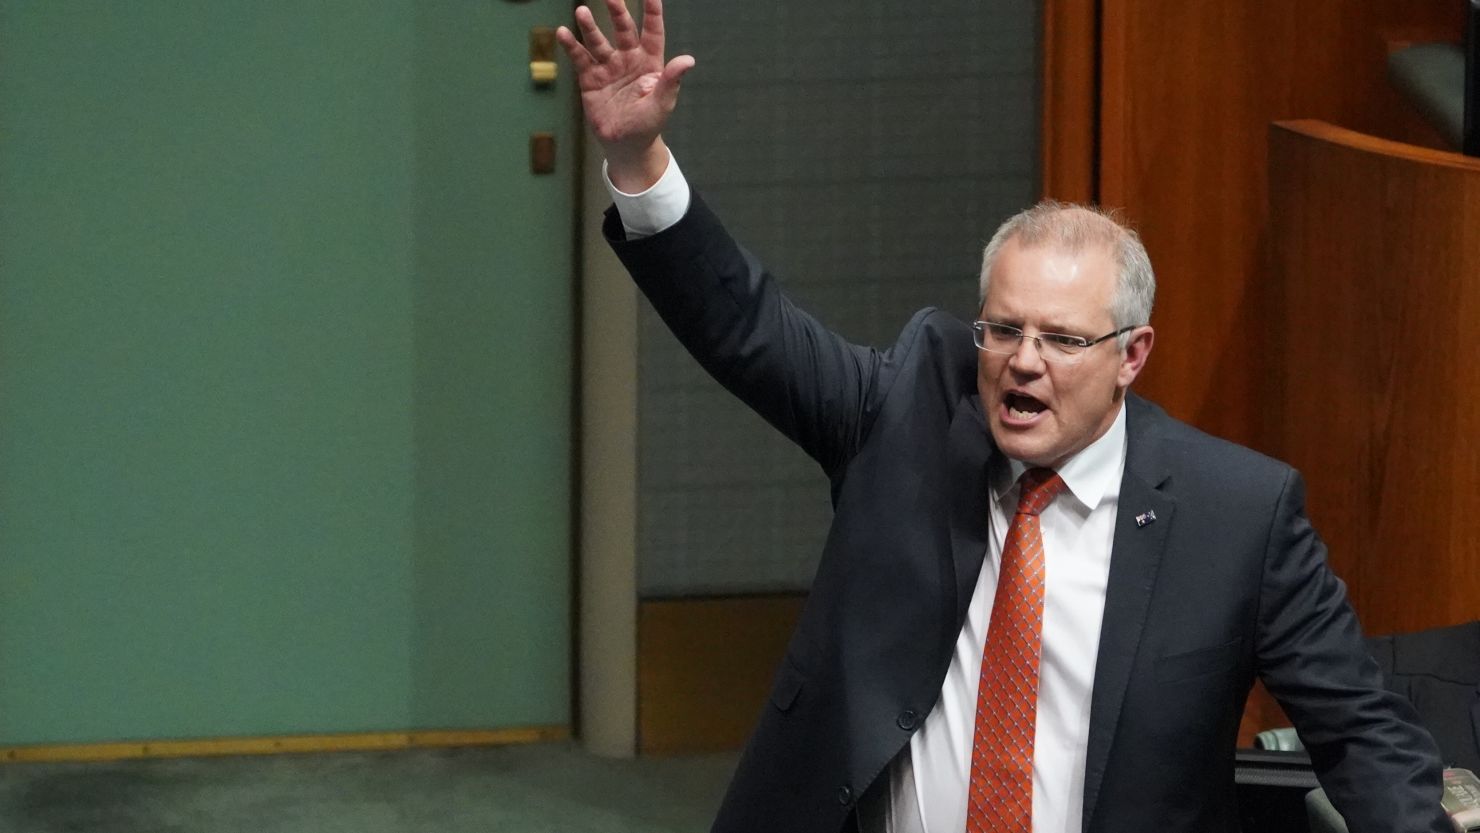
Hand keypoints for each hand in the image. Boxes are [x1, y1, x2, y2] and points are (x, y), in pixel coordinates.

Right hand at [556, 0, 694, 190]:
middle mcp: (628, 59)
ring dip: (590, 27)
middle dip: (618, 12)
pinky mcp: (590, 78)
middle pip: (623, 30)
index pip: (653, 32)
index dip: (653, 12)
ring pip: (598, 41)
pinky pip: (580, 58)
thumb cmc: (648, 124)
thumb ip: (671, 81)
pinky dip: (571, 46)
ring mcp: (608, 67)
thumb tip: (688, 60)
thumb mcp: (662, 104)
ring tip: (581, 11)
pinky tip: (563, 33)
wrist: (625, 145)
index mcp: (650, 62)